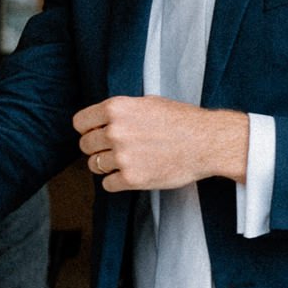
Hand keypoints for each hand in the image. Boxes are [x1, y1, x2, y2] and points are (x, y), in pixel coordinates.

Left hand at [73, 97, 248, 191]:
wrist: (207, 142)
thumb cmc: (182, 120)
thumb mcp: (147, 103)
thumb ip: (121, 111)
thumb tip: (101, 120)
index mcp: (116, 108)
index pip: (80, 123)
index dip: (87, 129)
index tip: (95, 133)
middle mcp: (115, 131)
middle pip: (85, 145)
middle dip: (97, 148)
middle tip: (114, 149)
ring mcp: (122, 156)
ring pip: (94, 166)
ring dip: (106, 165)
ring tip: (125, 162)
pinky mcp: (132, 178)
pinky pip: (108, 184)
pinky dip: (116, 182)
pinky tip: (130, 175)